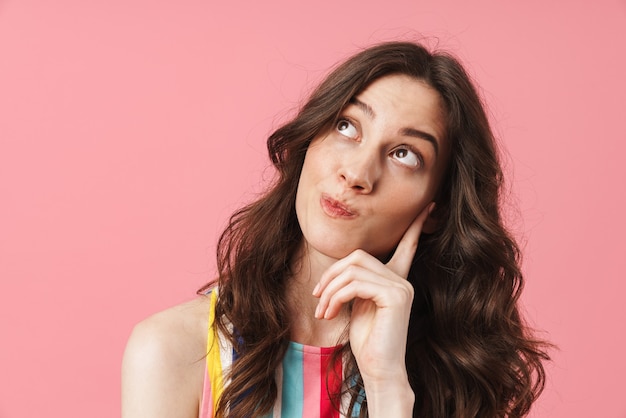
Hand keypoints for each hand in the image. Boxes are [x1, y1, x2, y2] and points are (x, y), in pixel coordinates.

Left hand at [312, 202, 433, 385]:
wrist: (379, 370)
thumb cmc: (368, 341)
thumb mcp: (358, 305)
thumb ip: (356, 283)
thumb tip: (341, 271)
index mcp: (396, 280)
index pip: (407, 246)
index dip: (415, 227)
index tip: (429, 206)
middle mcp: (402, 279)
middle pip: (358, 256)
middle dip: (332, 274)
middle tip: (319, 298)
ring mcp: (401, 286)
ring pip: (353, 269)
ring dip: (330, 289)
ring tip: (323, 310)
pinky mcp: (395, 296)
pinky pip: (355, 284)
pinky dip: (336, 296)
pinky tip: (331, 312)